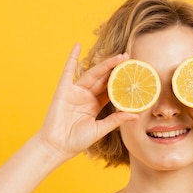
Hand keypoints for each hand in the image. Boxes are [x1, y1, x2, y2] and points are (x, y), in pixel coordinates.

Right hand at [34, 45, 136, 159]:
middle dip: (115, 69)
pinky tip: (77, 45)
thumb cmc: (77, 141)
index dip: (120, 81)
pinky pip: (68, 71)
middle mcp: (85, 96)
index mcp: (94, 105)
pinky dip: (72, 58)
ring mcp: (75, 92)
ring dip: (104, 64)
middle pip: (103, 79)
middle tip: (129, 58)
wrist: (58, 146)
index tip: (132, 73)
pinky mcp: (63, 90)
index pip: (110, 89)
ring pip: (92, 75)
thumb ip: (116, 120)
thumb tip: (135, 115)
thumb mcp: (100, 129)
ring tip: (118, 56)